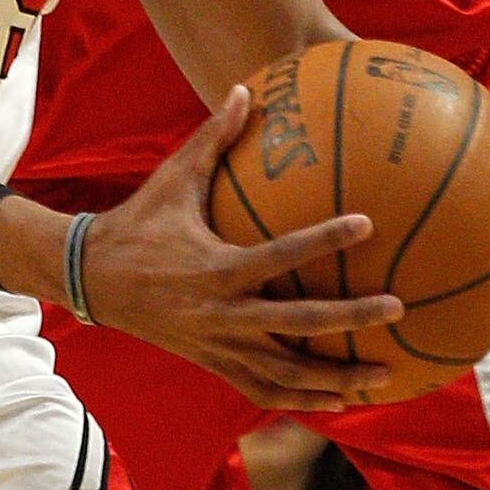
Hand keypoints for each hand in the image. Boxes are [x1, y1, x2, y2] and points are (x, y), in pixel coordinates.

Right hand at [75, 90, 404, 409]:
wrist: (92, 279)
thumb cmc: (137, 222)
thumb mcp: (173, 178)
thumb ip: (214, 137)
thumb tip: (246, 88)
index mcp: (216, 268)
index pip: (280, 255)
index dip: (324, 239)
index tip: (368, 225)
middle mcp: (221, 314)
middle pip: (297, 325)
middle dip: (350, 320)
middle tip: (397, 310)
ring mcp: (218, 345)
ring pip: (285, 373)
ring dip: (335, 378)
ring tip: (383, 377)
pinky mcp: (213, 364)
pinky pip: (263, 390)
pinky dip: (302, 399)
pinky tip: (339, 402)